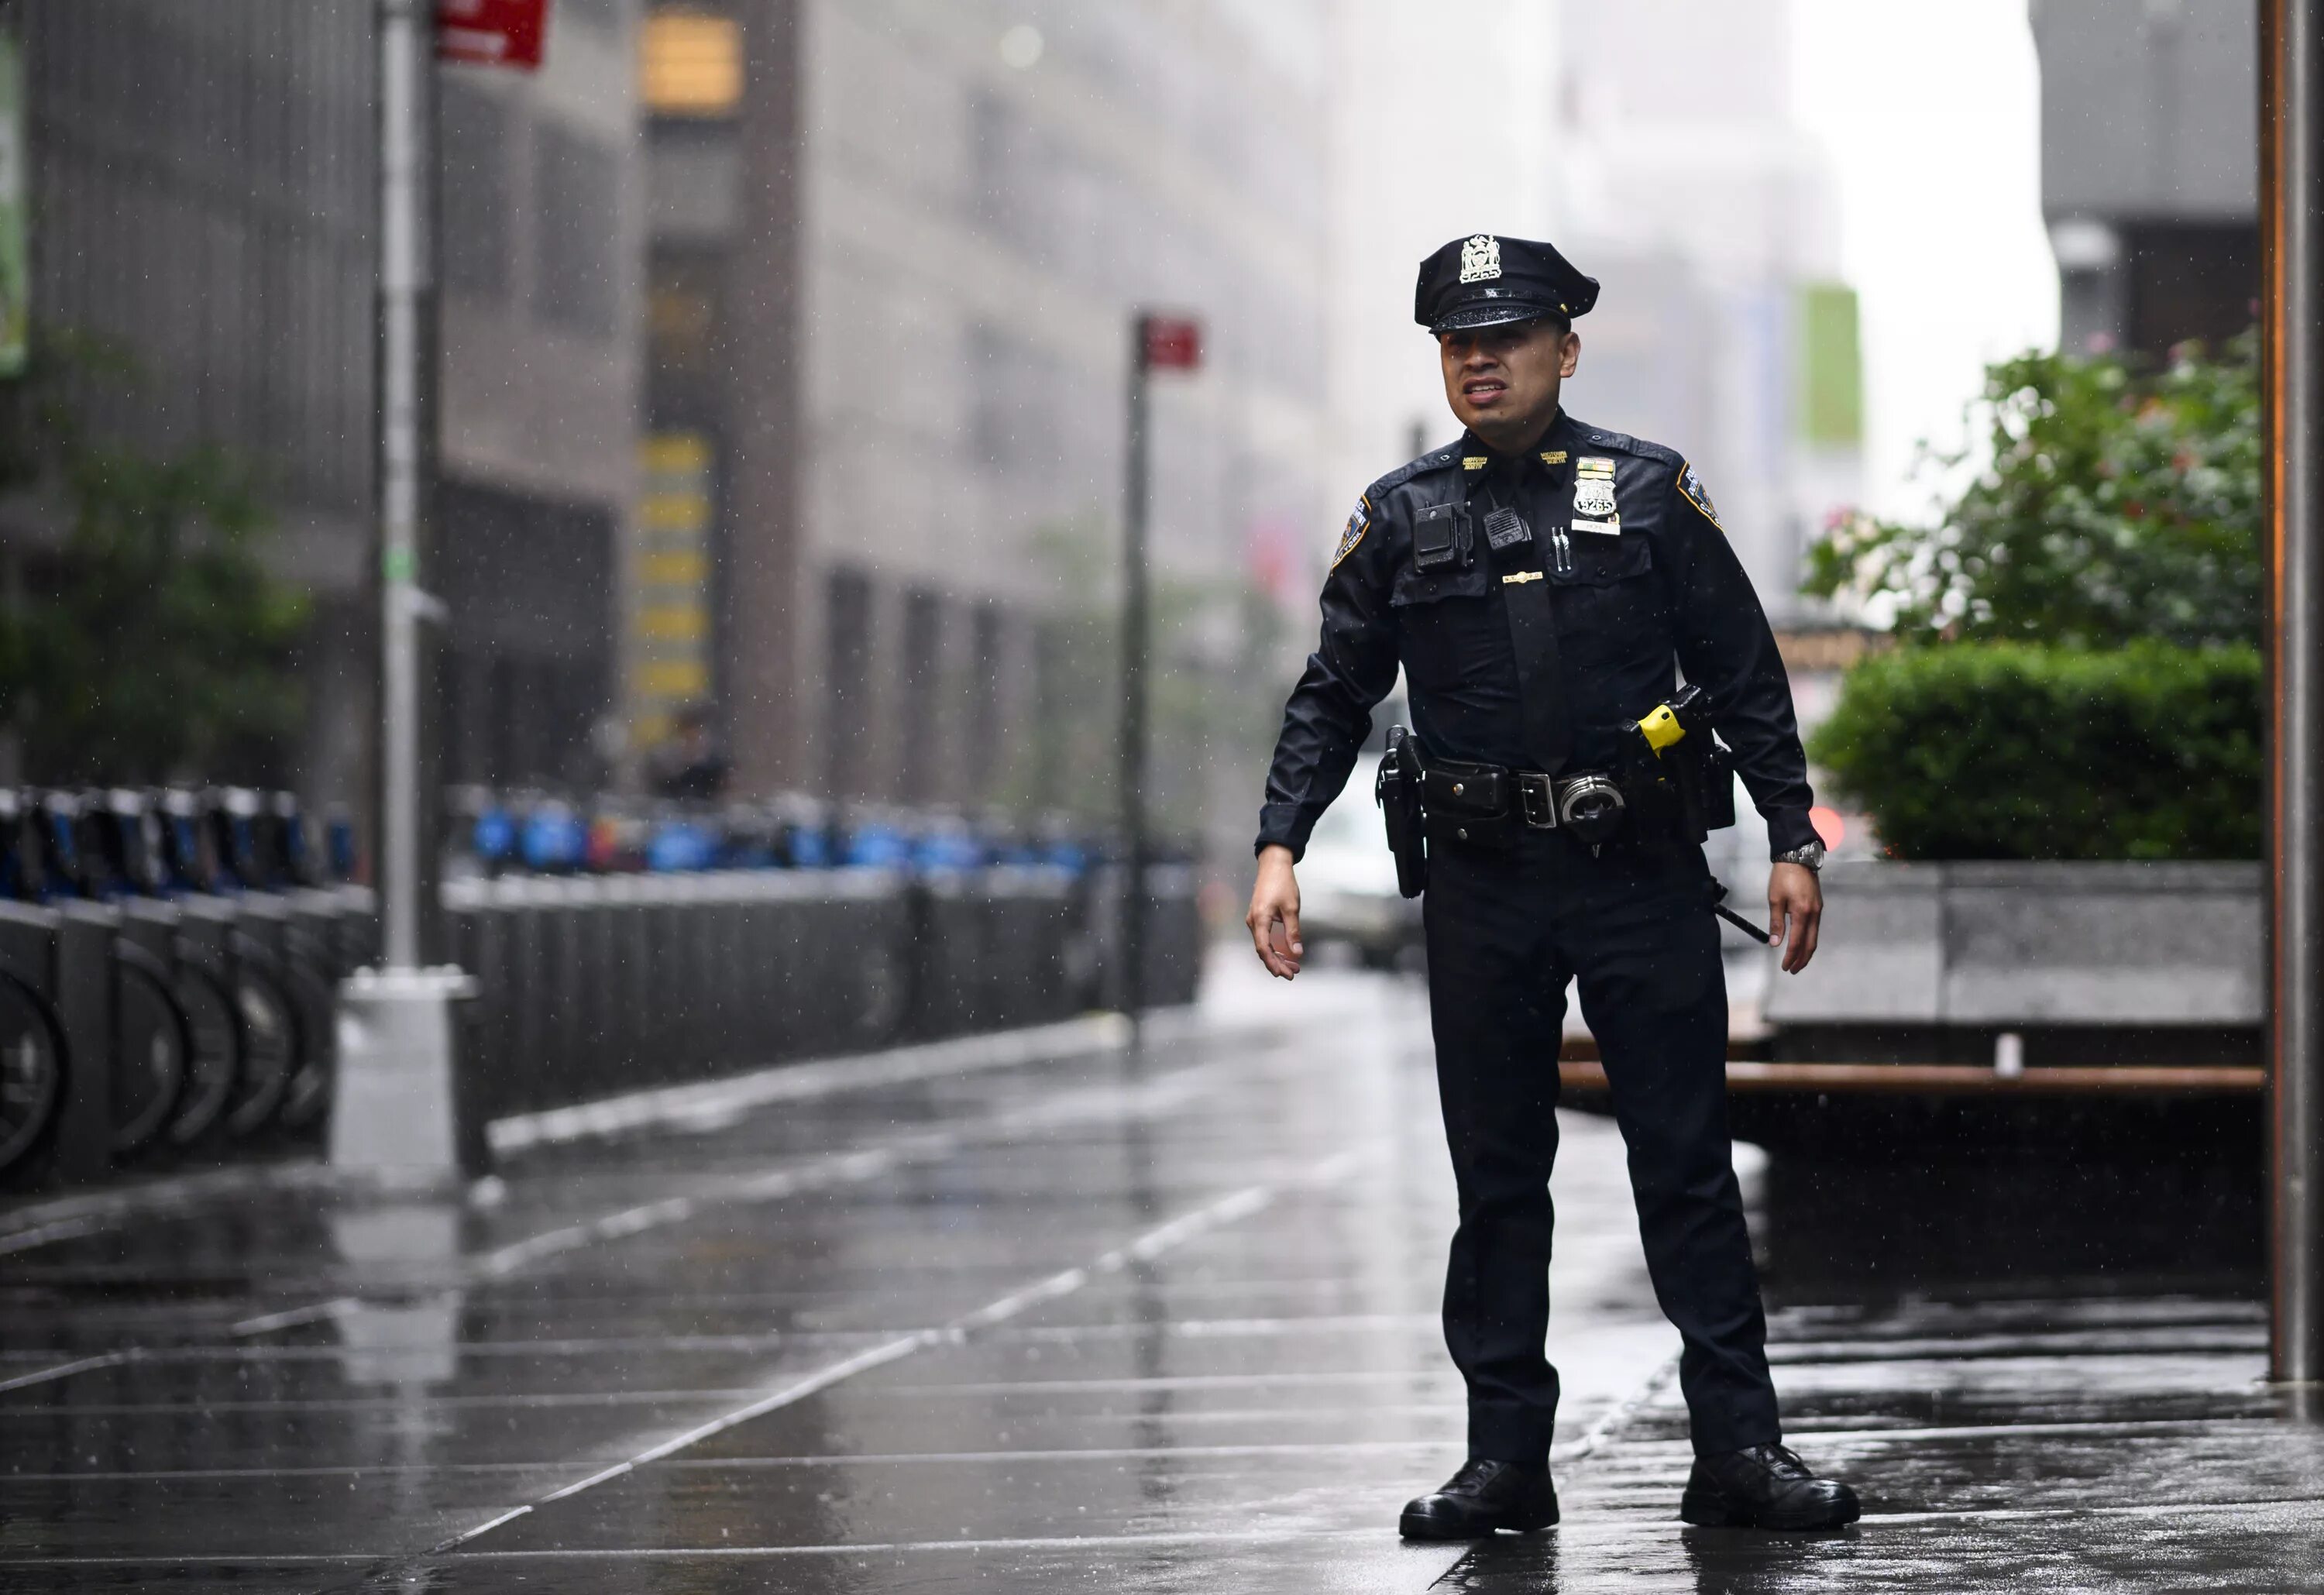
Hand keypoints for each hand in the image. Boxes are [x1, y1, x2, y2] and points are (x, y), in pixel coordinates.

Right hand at [1246, 845, 1303, 978]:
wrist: (1273, 865)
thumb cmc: (1282, 883)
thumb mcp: (1292, 908)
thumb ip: (1293, 932)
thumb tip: (1297, 953)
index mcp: (1260, 919)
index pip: (1263, 948)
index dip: (1273, 963)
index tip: (1285, 974)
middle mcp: (1253, 921)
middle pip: (1263, 949)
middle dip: (1277, 964)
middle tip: (1292, 974)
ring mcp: (1254, 919)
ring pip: (1263, 944)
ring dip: (1276, 957)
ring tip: (1291, 966)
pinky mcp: (1258, 916)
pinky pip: (1263, 937)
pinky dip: (1273, 947)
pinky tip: (1284, 953)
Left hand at [1767, 861, 1821, 974]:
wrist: (1798, 858)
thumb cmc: (1783, 877)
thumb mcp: (1775, 899)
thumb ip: (1776, 923)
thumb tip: (1775, 943)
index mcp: (1802, 912)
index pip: (1797, 941)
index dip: (1791, 956)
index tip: (1785, 966)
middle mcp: (1813, 913)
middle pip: (1810, 943)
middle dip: (1802, 959)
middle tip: (1793, 970)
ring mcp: (1818, 910)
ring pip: (1815, 937)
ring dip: (1807, 951)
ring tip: (1798, 962)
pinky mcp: (1817, 906)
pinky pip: (1815, 928)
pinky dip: (1809, 940)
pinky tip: (1803, 944)